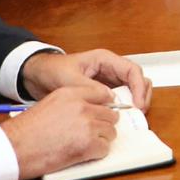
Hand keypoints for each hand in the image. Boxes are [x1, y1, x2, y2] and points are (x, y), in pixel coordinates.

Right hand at [0, 83, 122, 179]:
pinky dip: (96, 153)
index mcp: (71, 94)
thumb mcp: (50, 104)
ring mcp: (87, 126)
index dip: (105, 105)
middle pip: (110, 114)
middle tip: (92, 132)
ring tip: (83, 144)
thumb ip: (72, 103)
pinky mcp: (89, 145)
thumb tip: (91, 108)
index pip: (103, 93)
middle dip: (103, 125)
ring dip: (101, 139)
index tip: (103, 112)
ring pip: (110, 132)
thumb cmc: (27, 131)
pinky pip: (105, 148)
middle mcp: (82, 107)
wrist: (16, 148)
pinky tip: (82, 153)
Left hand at [18, 48, 149, 107]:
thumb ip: (89, 87)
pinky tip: (119, 119)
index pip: (132, 70)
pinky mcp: (103, 93)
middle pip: (138, 80)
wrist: (38, 76)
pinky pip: (121, 100)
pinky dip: (124, 109)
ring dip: (135, 103)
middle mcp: (110, 69)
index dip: (139, 87)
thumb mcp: (69, 78)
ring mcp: (109, 81)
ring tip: (131, 117)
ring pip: (132, 90)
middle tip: (139, 113)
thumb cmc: (52, 70)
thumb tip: (110, 98)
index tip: (137, 104)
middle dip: (142, 96)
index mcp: (105, 60)